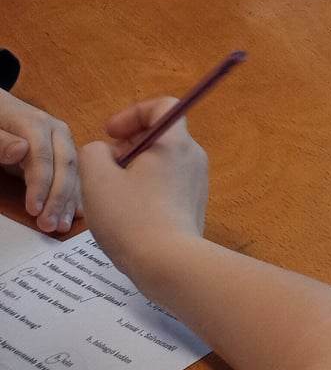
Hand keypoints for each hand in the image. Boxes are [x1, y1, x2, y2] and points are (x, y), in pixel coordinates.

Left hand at [0, 89, 77, 232]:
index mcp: (37, 123)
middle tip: (49, 225)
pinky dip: (75, 194)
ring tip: (62, 225)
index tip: (34, 209)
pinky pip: (75, 173)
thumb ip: (0, 140)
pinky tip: (76, 212)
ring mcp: (63, 141)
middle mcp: (57, 131)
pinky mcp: (63, 152)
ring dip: (70, 200)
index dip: (41, 184)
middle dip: (59, 196)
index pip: (43, 156)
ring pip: (74, 170)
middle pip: (66, 163)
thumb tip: (21, 150)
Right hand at [78, 98, 208, 282]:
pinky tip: (127, 213)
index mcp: (175, 143)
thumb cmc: (131, 217)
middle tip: (105, 168)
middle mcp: (193, 157)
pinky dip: (146, 187)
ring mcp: (197, 181)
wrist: (168, 262)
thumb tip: (105, 151)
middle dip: (128, 145)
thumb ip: (94, 153)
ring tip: (111, 194)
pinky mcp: (194, 204)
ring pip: (161, 162)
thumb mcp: (97, 180)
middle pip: (160, 135)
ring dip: (134, 169)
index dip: (133, 114)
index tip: (110, 134)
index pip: (162, 106)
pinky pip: (167, 183)